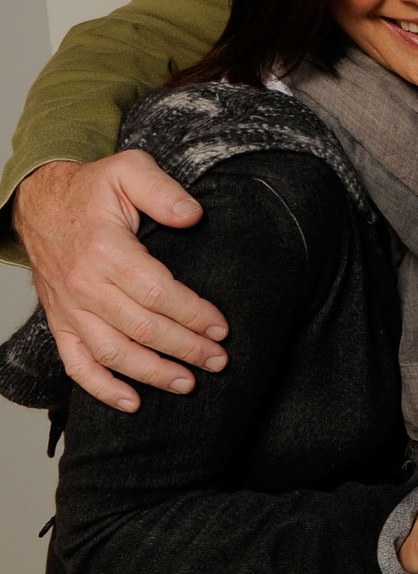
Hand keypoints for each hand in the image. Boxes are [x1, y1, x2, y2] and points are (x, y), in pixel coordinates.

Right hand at [14, 154, 229, 410]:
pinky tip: (131, 402)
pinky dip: (101, 388)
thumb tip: (193, 214)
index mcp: (106, 250)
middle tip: (219, 360)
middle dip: (184, 348)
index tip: (221, 328)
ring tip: (187, 384)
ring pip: (112, 352)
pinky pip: (77, 363)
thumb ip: (162, 190)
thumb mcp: (129, 170)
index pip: (157, 293)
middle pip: (141, 328)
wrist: (39, 201)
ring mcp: (70, 307)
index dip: (193, 314)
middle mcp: (85, 285)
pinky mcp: (60, 321)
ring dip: (151, 373)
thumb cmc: (91, 189)